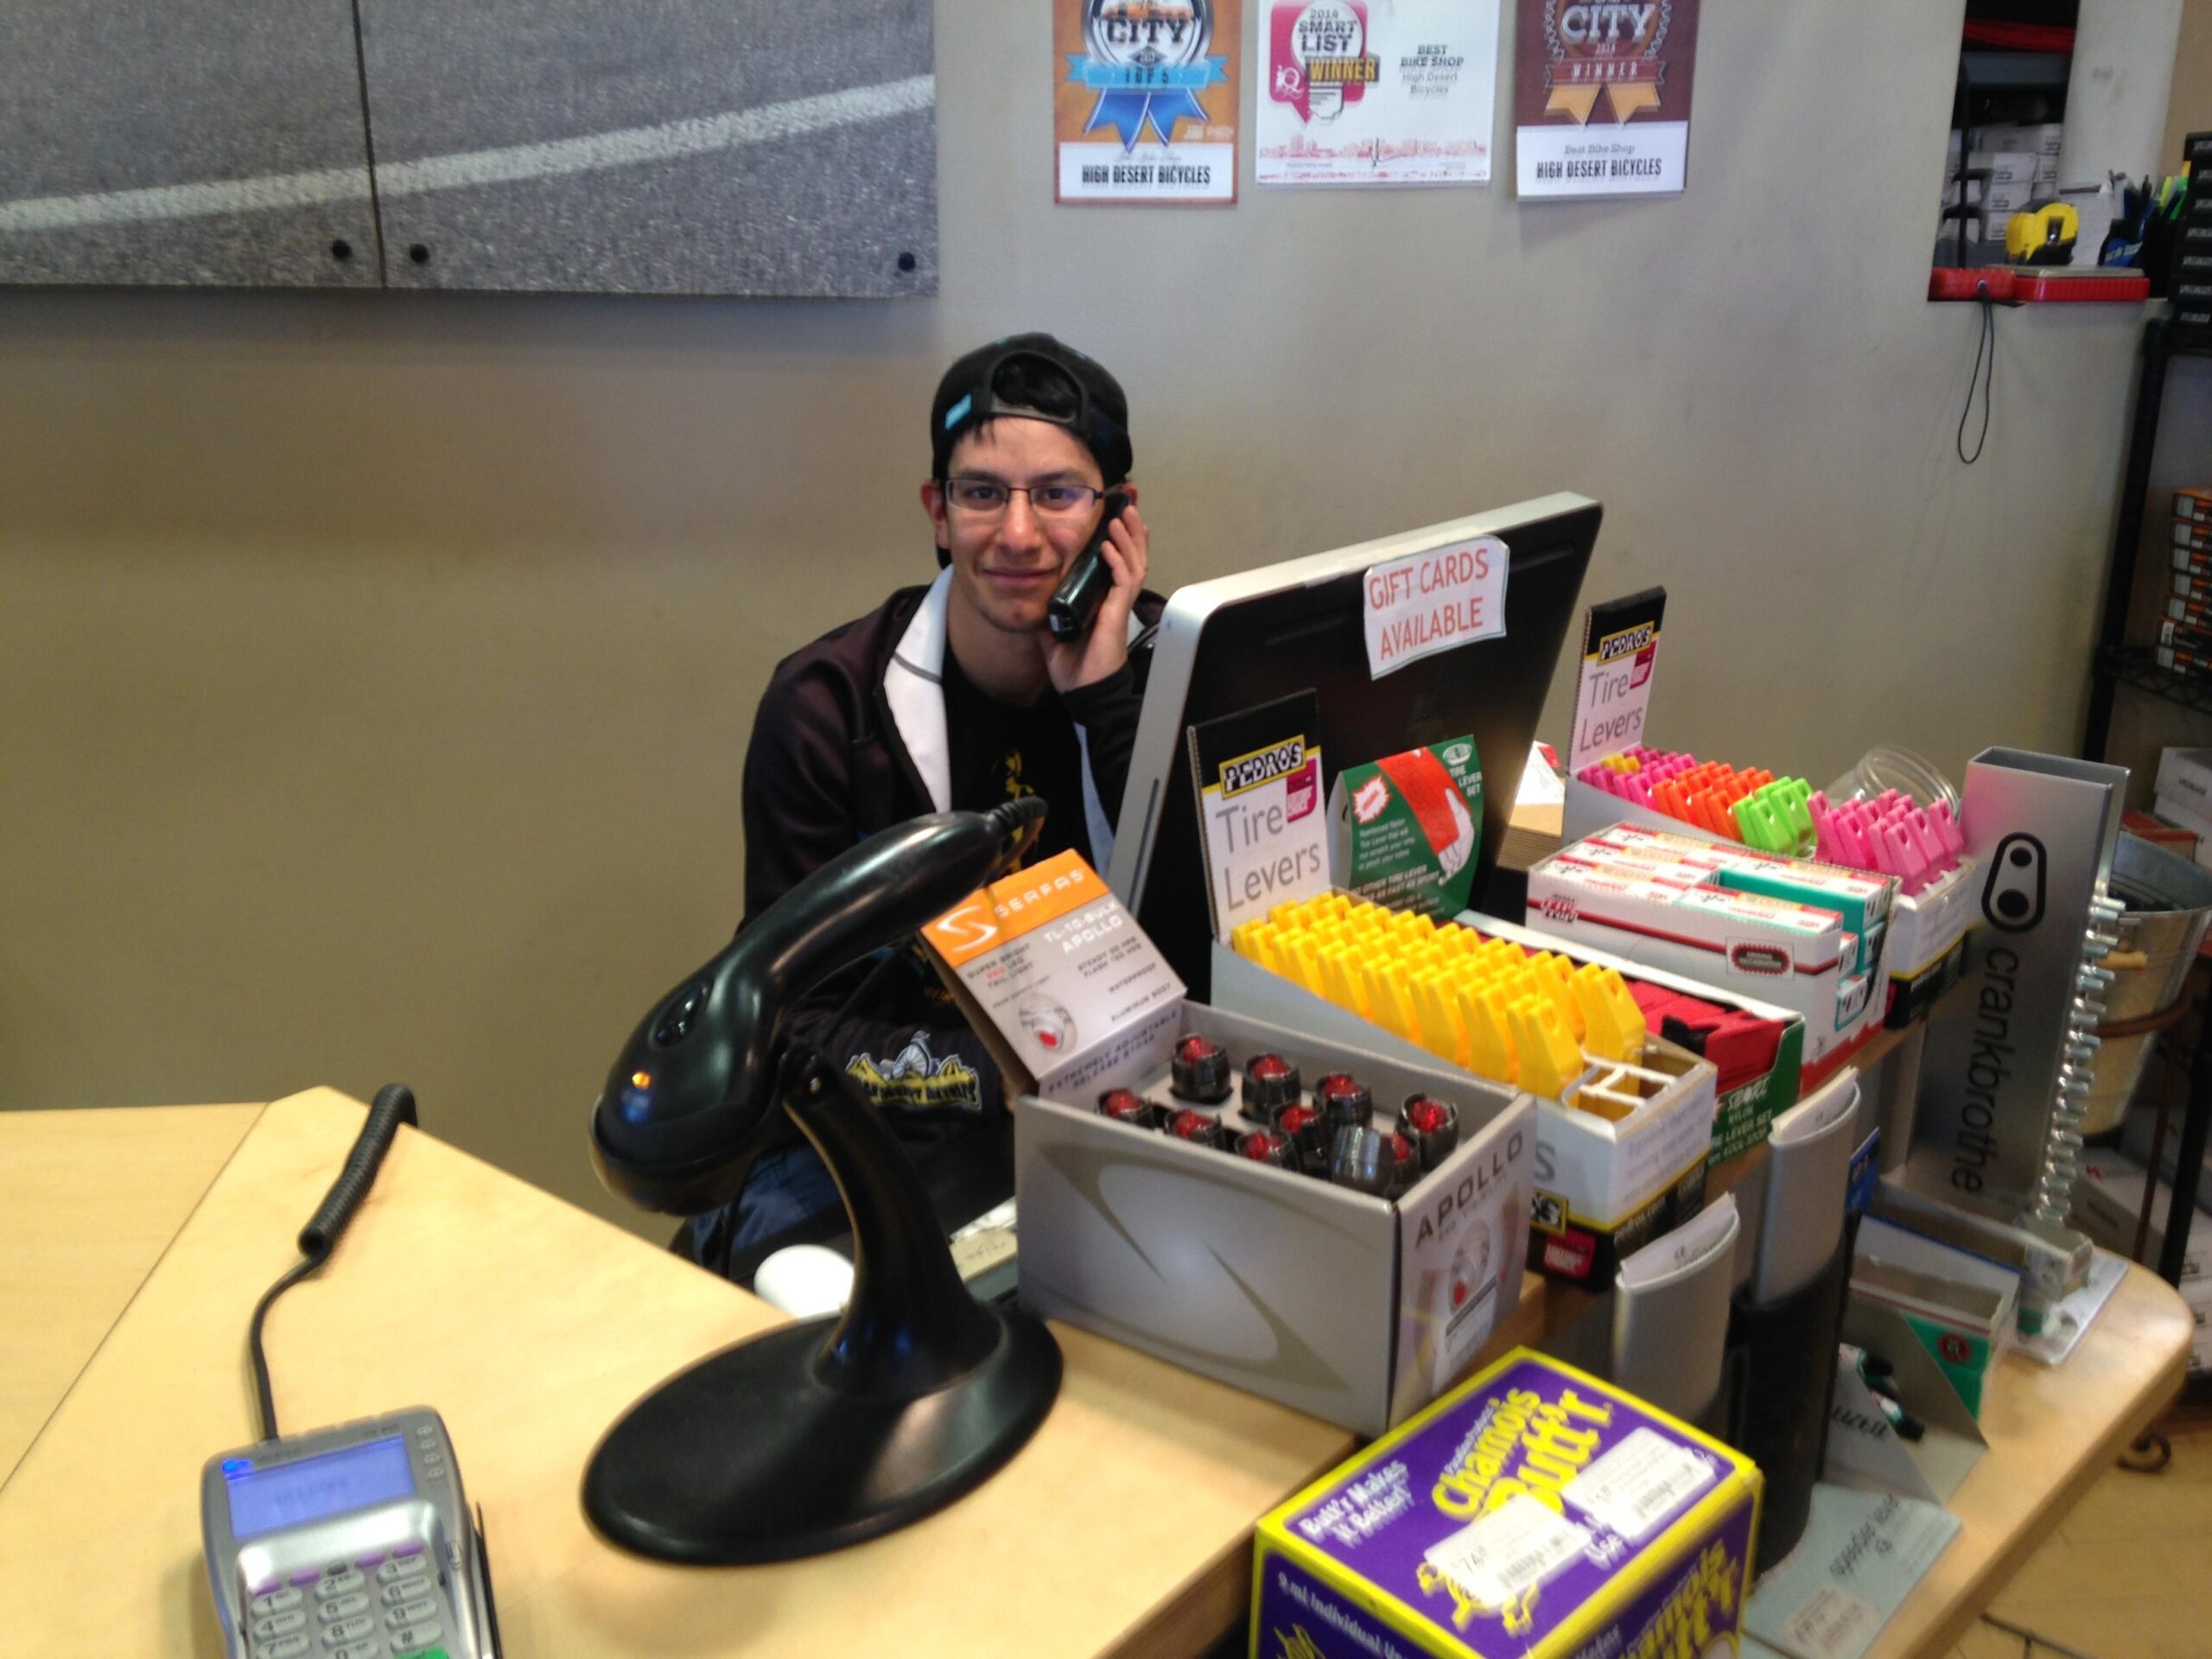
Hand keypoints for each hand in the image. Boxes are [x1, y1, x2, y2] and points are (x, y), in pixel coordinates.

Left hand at [1044, 498, 1148, 695]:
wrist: (1084, 691)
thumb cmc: (1074, 664)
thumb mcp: (1053, 629)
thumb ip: (1049, 609)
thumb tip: (1032, 593)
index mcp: (1103, 598)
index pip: (1117, 561)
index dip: (1119, 538)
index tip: (1116, 515)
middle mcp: (1114, 598)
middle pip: (1132, 556)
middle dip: (1131, 530)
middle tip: (1127, 505)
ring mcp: (1118, 605)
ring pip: (1133, 563)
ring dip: (1128, 539)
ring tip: (1122, 516)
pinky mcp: (1117, 614)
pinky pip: (1122, 582)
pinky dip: (1117, 562)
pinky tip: (1109, 547)